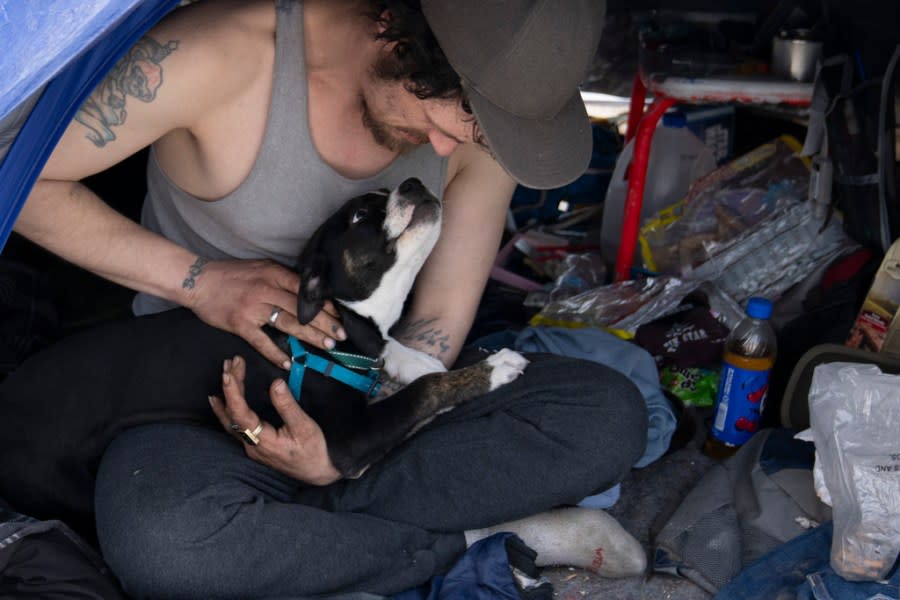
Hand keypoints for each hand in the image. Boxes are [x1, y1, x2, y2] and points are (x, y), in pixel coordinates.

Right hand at [185, 258, 345, 367]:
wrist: (197, 281)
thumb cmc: (232, 275)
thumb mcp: (261, 268)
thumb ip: (282, 278)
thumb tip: (308, 293)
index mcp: (273, 273)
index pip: (305, 290)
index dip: (324, 305)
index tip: (340, 316)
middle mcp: (265, 289)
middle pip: (301, 309)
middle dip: (325, 323)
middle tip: (341, 336)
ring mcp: (252, 308)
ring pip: (288, 324)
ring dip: (310, 337)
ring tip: (326, 346)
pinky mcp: (240, 324)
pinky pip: (262, 341)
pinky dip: (275, 353)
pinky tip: (288, 362)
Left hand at [208, 355, 340, 485]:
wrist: (317, 473)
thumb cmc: (314, 451)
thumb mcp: (305, 427)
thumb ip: (287, 405)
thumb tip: (275, 383)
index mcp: (263, 441)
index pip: (241, 415)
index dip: (233, 393)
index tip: (229, 374)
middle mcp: (252, 445)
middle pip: (232, 415)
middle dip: (230, 387)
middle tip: (231, 363)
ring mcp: (251, 446)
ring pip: (230, 421)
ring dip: (225, 397)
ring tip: (223, 376)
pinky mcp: (254, 445)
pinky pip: (234, 426)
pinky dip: (226, 411)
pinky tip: (221, 402)